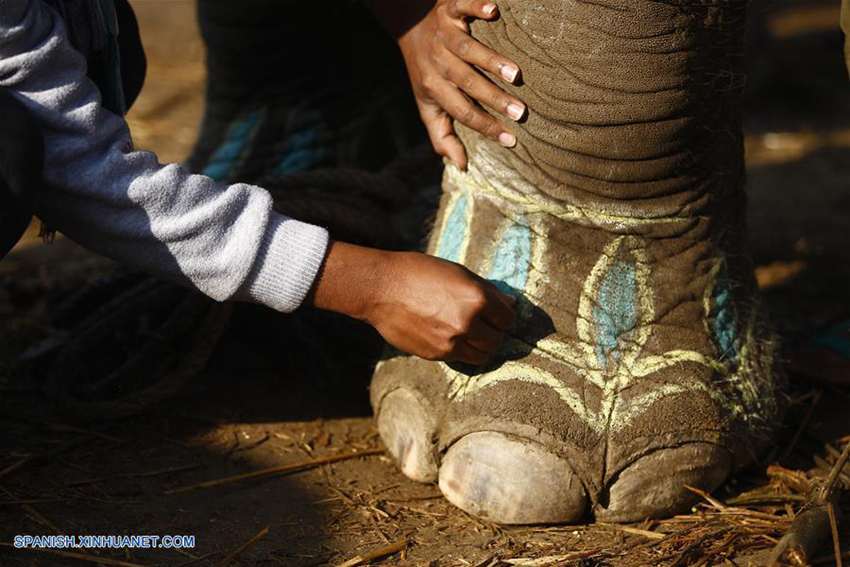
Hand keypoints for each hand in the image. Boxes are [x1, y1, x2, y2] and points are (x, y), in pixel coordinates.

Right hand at [310, 241, 516, 363]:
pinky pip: (459, 359)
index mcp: (477, 298)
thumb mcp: (458, 273)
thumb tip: (511, 303)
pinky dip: (459, 350)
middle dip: (493, 333)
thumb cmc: (419, 272)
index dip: (505, 317)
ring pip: (481, 356)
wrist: (380, 288)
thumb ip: (487, 290)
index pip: (509, 320)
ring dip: (479, 347)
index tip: (499, 315)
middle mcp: (467, 323)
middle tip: (484, 325)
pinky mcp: (435, 355)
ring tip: (468, 334)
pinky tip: (448, 335)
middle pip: (497, 341)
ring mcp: (450, 342)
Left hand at [397, 0, 524, 168]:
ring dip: (491, 61)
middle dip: (493, 98)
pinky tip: (493, 11)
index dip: (485, 127)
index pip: (461, 111)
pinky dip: (476, 7)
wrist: (408, 27)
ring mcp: (444, 35)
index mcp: (435, 87)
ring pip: (467, 49)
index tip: (511, 140)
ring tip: (515, 74)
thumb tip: (461, 165)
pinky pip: (461, 6)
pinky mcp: (448, 9)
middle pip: (466, 82)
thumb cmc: (425, 72)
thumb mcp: (428, 105)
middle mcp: (438, 62)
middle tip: (520, 112)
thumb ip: (442, 136)